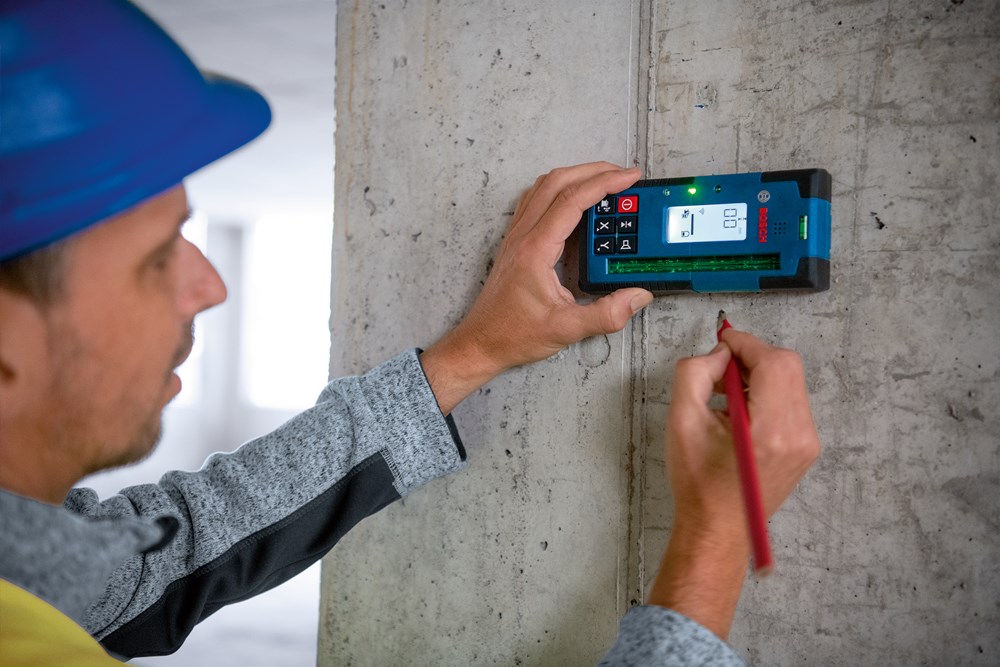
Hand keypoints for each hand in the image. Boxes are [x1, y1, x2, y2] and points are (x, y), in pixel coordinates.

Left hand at [421, 162, 652, 413]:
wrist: (481, 342)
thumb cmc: (513, 334)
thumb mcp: (566, 329)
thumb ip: (605, 314)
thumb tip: (637, 296)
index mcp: (536, 249)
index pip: (572, 201)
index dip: (604, 183)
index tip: (629, 178)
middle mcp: (523, 236)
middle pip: (557, 182)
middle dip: (593, 171)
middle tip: (623, 175)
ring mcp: (516, 236)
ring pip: (544, 187)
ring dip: (575, 177)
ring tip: (603, 182)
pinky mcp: (516, 243)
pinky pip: (536, 202)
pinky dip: (559, 192)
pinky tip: (575, 204)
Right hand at [647, 329, 819, 637]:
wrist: (717, 529)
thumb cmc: (697, 482)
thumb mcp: (682, 421)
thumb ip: (695, 373)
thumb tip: (718, 355)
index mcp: (770, 429)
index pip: (772, 362)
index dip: (745, 343)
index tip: (721, 341)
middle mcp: (799, 434)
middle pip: (787, 366)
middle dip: (752, 357)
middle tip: (719, 369)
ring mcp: (807, 443)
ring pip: (790, 382)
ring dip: (759, 375)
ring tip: (725, 394)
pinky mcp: (806, 448)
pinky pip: (791, 401)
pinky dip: (766, 393)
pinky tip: (739, 411)